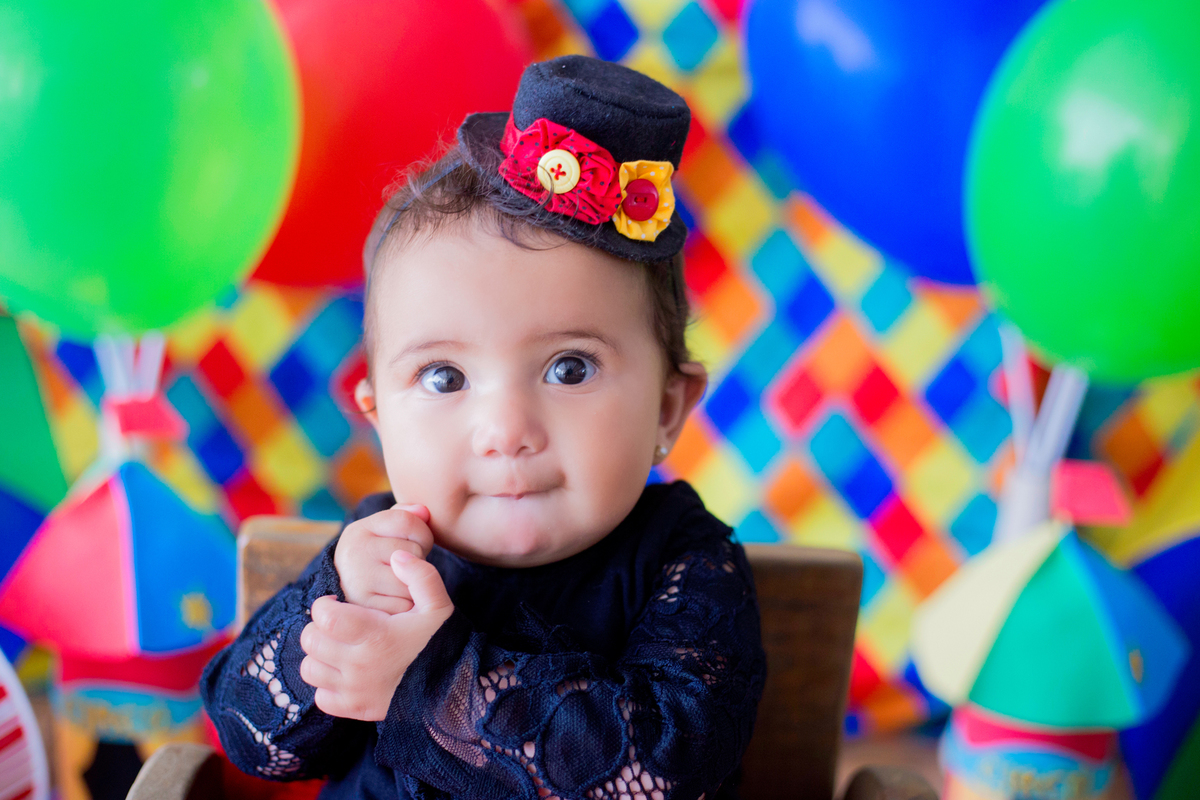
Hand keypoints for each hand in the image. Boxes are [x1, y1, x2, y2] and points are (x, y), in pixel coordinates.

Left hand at [299, 550, 454, 720]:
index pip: (325, 617)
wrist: (453, 688)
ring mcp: (354, 690)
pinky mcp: (354, 710)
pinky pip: (321, 697)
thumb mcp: (439, 605)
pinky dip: (327, 685)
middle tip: (338, 624)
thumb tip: (397, 557)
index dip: (324, 605)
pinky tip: (345, 673)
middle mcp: (359, 665)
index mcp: (375, 635)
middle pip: (311, 640)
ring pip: (310, 668)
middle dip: (319, 627)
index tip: (335, 602)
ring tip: (339, 647)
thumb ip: (421, 575)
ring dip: (320, 655)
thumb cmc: (442, 641)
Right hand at [334, 504, 431, 613]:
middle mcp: (354, 554)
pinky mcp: (367, 608)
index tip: (417, 542)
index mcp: (359, 530)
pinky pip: (407, 604)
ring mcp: (358, 582)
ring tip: (400, 581)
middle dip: (419, 559)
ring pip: (412, 579)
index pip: (406, 521)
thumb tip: (424, 511)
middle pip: (413, 550)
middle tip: (405, 566)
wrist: (345, 594)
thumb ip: (407, 515)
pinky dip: (408, 604)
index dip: (421, 532)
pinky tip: (396, 599)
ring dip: (415, 583)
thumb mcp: (383, 531)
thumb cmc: (374, 556)